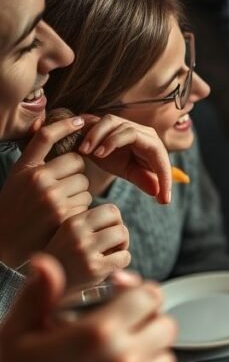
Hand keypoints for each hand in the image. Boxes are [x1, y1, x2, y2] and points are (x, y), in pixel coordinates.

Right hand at [0, 116, 91, 266]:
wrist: (6, 241)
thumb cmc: (15, 206)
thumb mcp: (18, 178)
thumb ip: (35, 158)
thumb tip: (45, 124)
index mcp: (25, 168)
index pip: (48, 137)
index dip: (66, 127)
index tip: (81, 120)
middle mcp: (38, 179)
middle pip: (77, 164)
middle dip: (75, 175)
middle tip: (62, 190)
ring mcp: (52, 197)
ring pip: (85, 185)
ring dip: (80, 194)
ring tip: (61, 206)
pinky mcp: (64, 215)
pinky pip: (87, 203)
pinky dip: (82, 210)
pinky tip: (66, 217)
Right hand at [0, 254, 176, 361]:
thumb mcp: (16, 333)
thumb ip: (38, 294)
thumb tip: (46, 262)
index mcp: (99, 333)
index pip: (150, 297)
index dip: (139, 295)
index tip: (128, 301)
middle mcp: (124, 361)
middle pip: (166, 327)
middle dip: (149, 323)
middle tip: (126, 331)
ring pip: (167, 360)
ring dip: (151, 356)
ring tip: (120, 361)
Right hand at [44, 203, 130, 287]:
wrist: (47, 283)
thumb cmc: (64, 256)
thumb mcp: (68, 232)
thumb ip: (88, 222)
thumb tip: (116, 216)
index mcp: (72, 221)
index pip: (110, 209)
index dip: (114, 221)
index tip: (107, 232)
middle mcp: (77, 233)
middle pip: (118, 219)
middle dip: (120, 231)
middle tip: (112, 243)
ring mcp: (85, 250)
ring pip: (122, 234)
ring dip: (122, 245)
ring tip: (111, 253)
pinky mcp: (94, 268)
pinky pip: (124, 256)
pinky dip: (122, 260)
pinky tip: (109, 266)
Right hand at [77, 114, 172, 204]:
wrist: (106, 153)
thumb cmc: (125, 164)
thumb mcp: (134, 174)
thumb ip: (146, 182)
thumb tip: (164, 199)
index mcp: (154, 146)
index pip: (155, 151)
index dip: (144, 161)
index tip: (132, 177)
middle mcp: (142, 131)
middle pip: (128, 130)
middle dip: (111, 141)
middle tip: (97, 155)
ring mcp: (125, 123)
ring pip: (110, 121)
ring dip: (96, 134)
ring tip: (86, 151)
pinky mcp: (108, 120)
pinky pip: (98, 120)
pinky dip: (88, 130)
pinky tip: (81, 145)